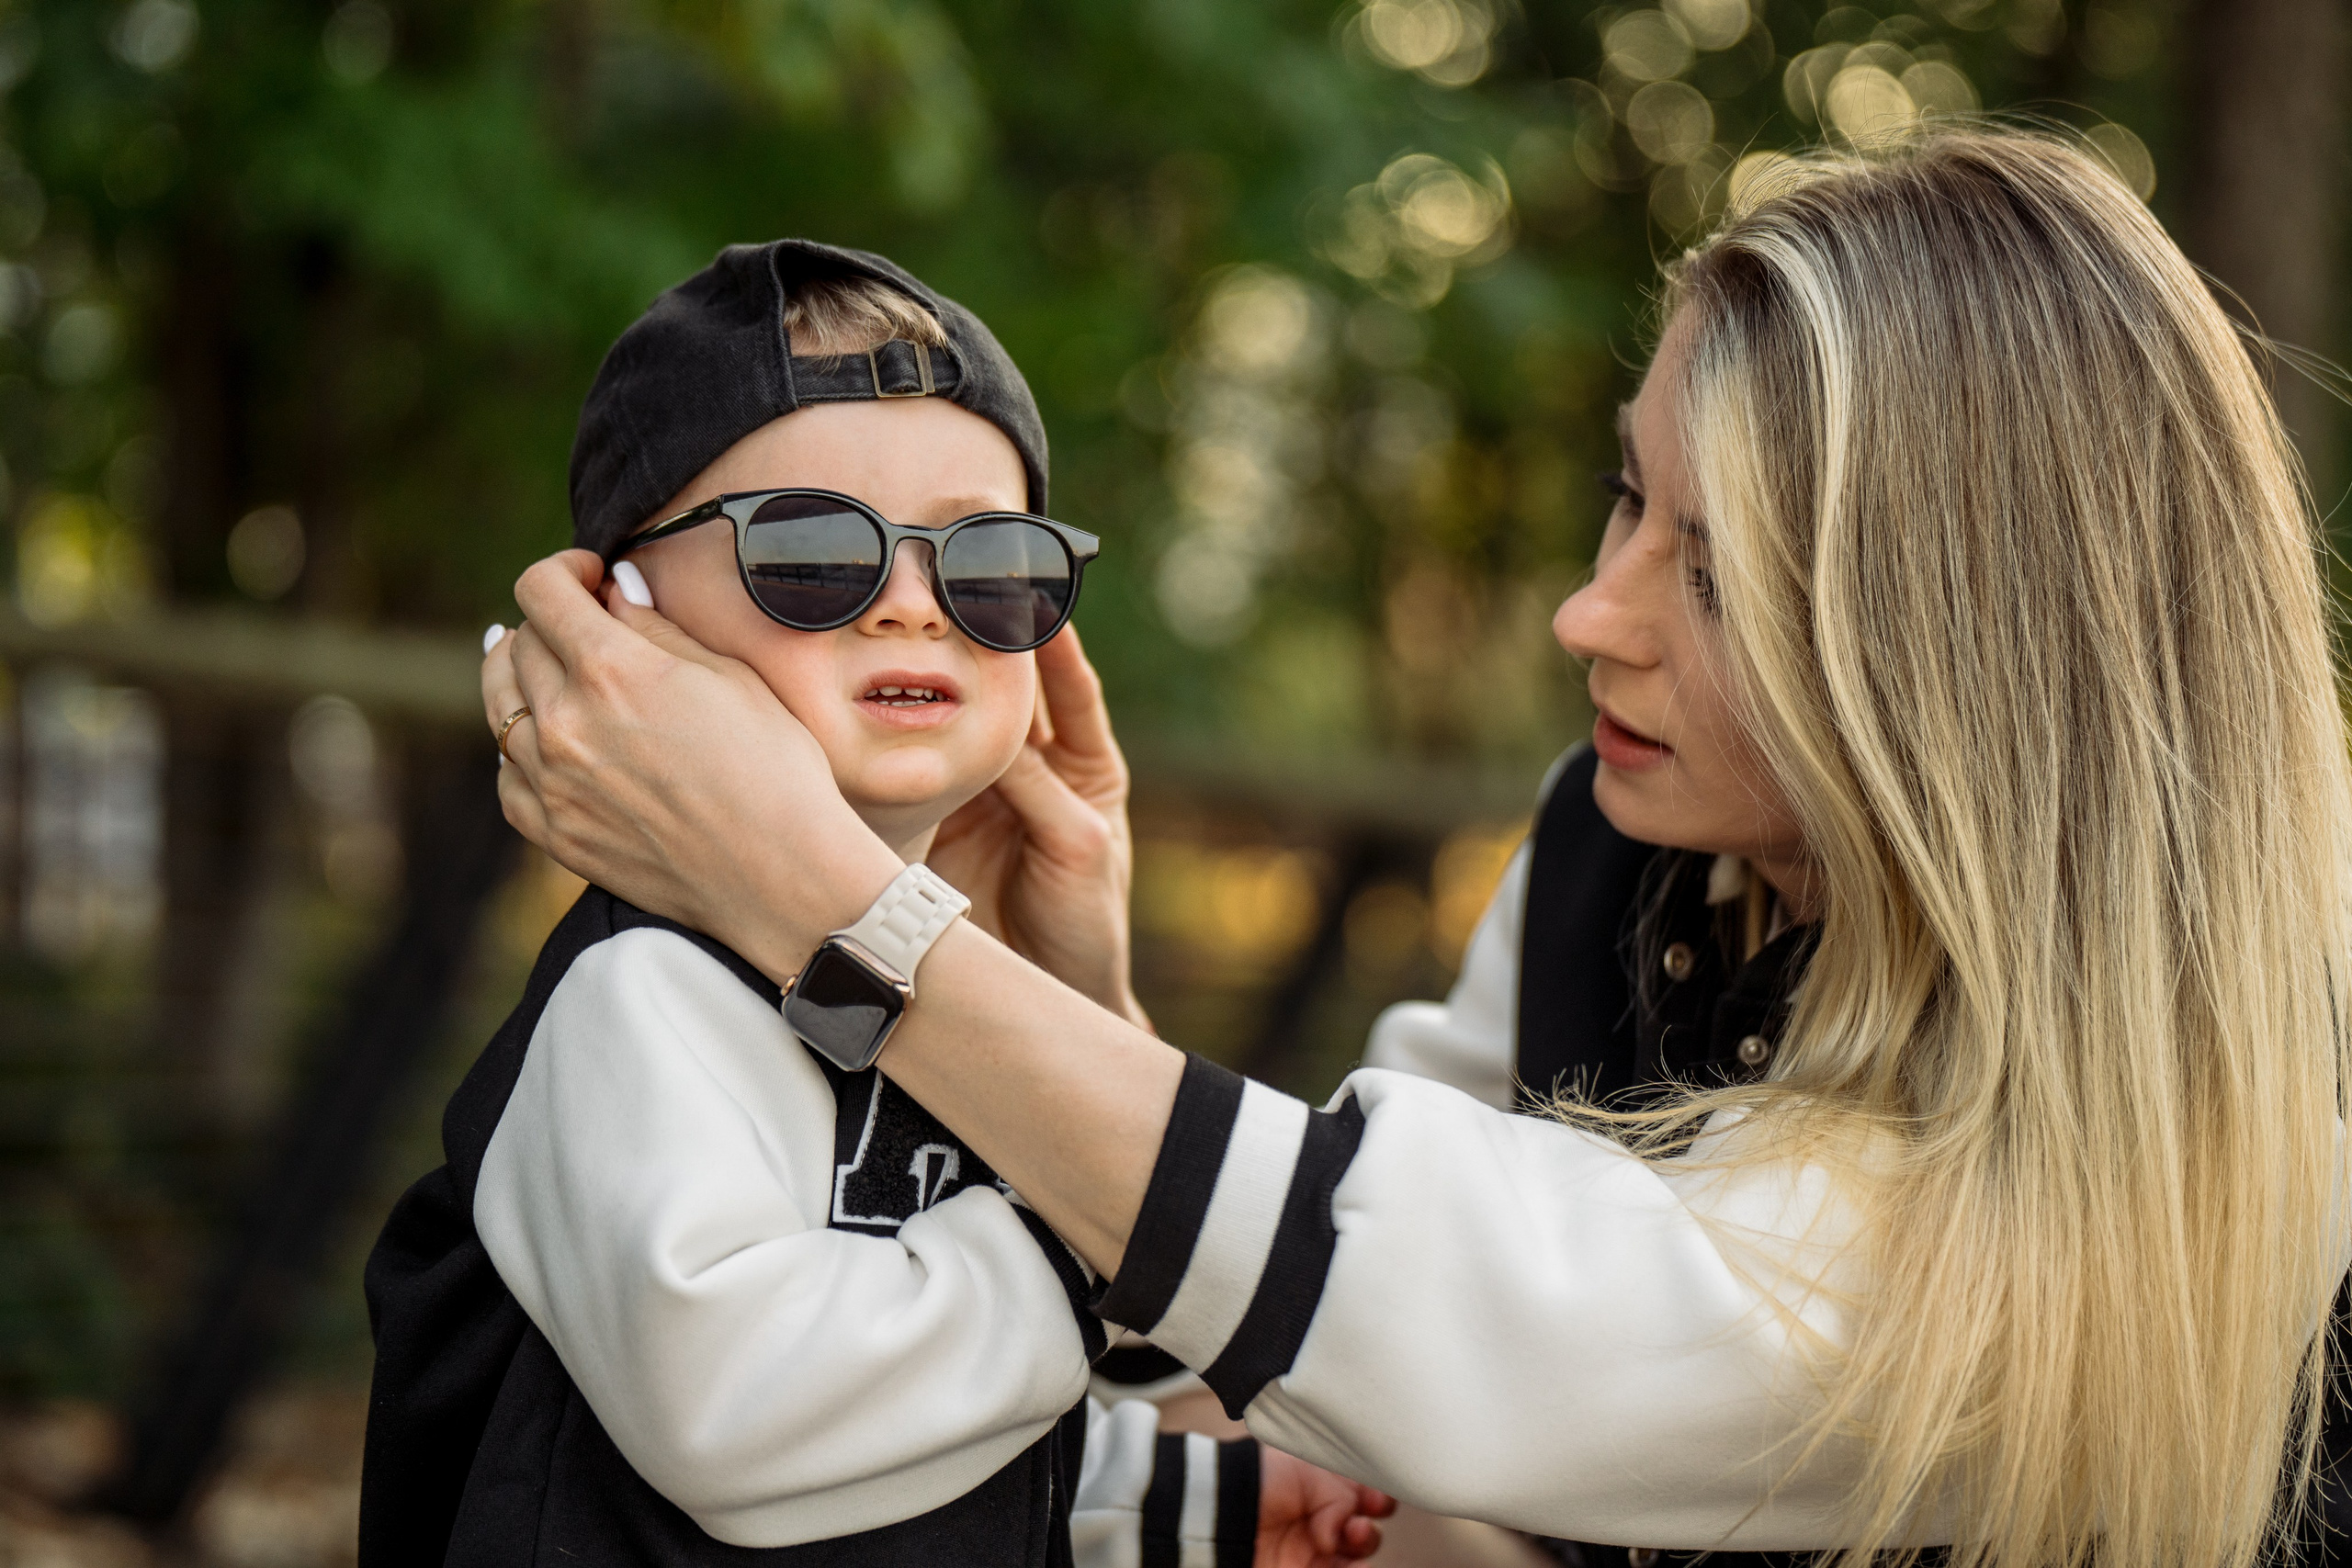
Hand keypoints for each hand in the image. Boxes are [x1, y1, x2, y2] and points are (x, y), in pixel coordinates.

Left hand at [483, 550, 901, 980]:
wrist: (782, 875)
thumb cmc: (775, 769)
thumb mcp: (730, 677)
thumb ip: (658, 627)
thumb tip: (616, 591)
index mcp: (611, 670)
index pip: (541, 589)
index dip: (565, 569)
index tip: (591, 577)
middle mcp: (565, 723)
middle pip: (517, 643)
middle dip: (552, 623)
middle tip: (588, 627)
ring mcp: (550, 782)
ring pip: (499, 706)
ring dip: (523, 678)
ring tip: (556, 675)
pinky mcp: (552, 832)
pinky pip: (507, 774)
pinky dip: (524, 749)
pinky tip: (556, 744)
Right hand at [927, 626, 1150, 1029]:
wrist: (1050, 993)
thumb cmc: (1085, 924)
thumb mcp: (1076, 848)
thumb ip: (1041, 789)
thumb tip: (1000, 732)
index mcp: (1088, 768)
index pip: (1074, 692)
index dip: (1057, 646)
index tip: (1037, 600)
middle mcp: (1036, 772)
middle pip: (1012, 700)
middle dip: (991, 655)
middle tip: (965, 604)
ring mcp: (986, 795)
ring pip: (962, 729)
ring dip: (943, 695)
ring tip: (919, 645)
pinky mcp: (942, 824)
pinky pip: (925, 775)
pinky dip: (909, 747)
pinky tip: (885, 714)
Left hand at [1257, 1448, 1394, 1567]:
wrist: (1222, 1512)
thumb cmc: (1260, 1479)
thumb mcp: (1309, 1470)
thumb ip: (1342, 1494)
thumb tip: (1348, 1526)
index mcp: (1320, 1484)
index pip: (1361, 1492)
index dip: (1375, 1495)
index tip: (1376, 1498)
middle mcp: (1318, 1516)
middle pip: (1363, 1528)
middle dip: (1368, 1525)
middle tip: (1358, 1520)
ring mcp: (1310, 1548)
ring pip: (1355, 1555)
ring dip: (1364, 1545)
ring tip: (1353, 1536)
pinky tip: (1354, 1565)